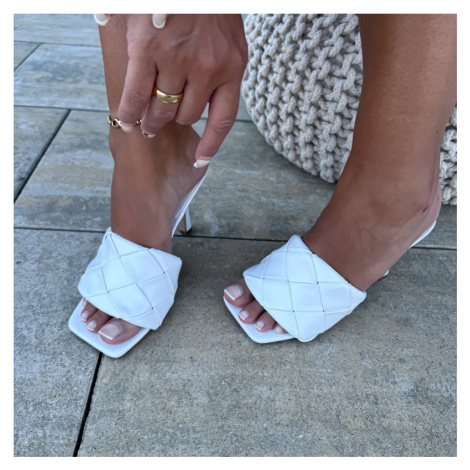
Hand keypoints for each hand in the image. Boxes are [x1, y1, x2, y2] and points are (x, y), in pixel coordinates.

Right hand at [118, 14, 247, 166]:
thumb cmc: (211, 3)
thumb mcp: (228, 34)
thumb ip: (222, 62)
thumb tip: (212, 89)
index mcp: (232, 66)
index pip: (223, 119)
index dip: (210, 143)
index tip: (201, 158)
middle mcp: (207, 68)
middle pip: (187, 114)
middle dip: (173, 122)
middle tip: (160, 126)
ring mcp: (177, 60)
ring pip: (162, 108)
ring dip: (151, 120)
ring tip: (144, 127)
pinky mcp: (148, 50)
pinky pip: (136, 94)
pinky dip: (129, 112)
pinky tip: (127, 122)